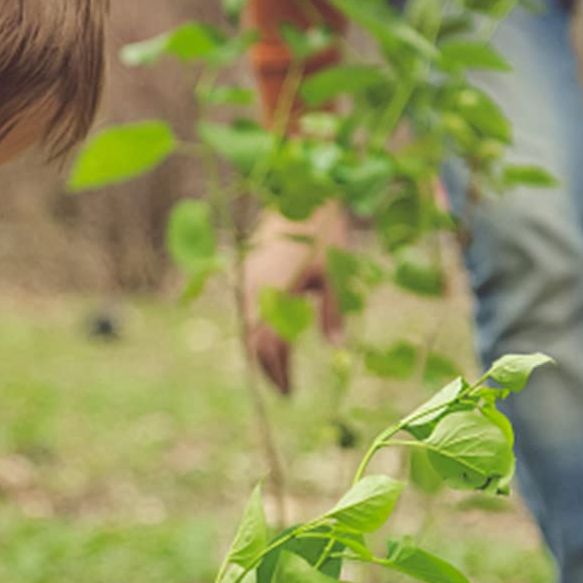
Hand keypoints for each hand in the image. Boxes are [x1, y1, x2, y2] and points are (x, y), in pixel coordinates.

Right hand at [241, 204, 346, 395]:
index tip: (289, 393)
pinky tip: (271, 335)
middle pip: (253, 343)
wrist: (298, 189)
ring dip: (260, 351)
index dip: (279, 374)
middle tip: (283, 388)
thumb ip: (333, 312)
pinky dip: (256, 331)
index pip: (270, 349)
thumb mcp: (335, 273)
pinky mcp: (247, 271)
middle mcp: (253, 293)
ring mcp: (246, 282)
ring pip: (246, 328)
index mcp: (274, 297)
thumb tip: (335, 347)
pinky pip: (246, 312)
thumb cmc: (324, 231)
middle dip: (267, 368)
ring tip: (276, 367)